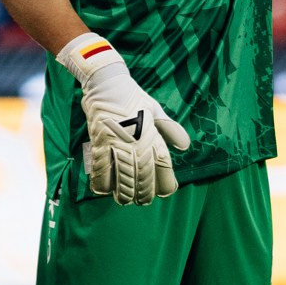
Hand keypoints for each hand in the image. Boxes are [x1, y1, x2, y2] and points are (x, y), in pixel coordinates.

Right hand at [58, 32, 190, 206]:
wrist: (107, 83)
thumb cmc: (134, 97)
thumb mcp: (156, 110)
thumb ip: (170, 129)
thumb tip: (185, 146)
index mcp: (152, 134)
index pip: (163, 165)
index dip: (166, 182)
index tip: (166, 192)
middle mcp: (137, 141)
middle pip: (143, 176)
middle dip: (144, 193)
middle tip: (143, 202)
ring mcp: (117, 143)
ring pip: (123, 176)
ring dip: (124, 192)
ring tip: (126, 201)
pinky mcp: (100, 142)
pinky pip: (101, 168)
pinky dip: (102, 182)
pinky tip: (104, 191)